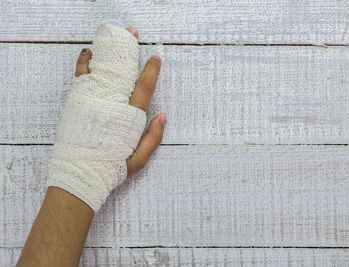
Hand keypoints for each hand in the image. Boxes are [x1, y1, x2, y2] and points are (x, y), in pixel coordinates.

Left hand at [75, 26, 165, 176]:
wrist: (79, 175)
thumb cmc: (111, 169)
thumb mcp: (139, 160)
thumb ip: (153, 138)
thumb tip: (164, 116)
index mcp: (128, 118)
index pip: (143, 88)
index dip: (151, 71)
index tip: (156, 57)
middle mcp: (111, 105)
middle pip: (122, 73)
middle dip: (129, 52)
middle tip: (133, 33)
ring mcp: (91, 102)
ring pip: (102, 72)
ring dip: (107, 52)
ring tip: (111, 36)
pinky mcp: (77, 103)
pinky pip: (81, 78)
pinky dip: (84, 64)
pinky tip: (87, 53)